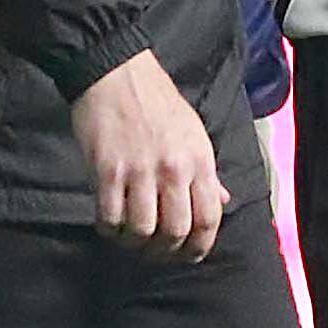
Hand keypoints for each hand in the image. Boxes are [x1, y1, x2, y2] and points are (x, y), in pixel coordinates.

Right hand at [76, 50, 223, 259]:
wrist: (115, 72)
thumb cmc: (157, 101)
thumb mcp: (194, 132)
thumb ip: (206, 172)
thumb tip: (220, 201)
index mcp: (199, 160)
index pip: (210, 218)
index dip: (200, 246)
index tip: (190, 254)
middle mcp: (173, 169)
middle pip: (175, 231)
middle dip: (165, 251)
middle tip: (155, 251)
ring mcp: (139, 171)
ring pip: (142, 230)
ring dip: (135, 243)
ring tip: (131, 238)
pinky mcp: (107, 170)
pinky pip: (110, 217)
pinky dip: (110, 229)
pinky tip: (110, 224)